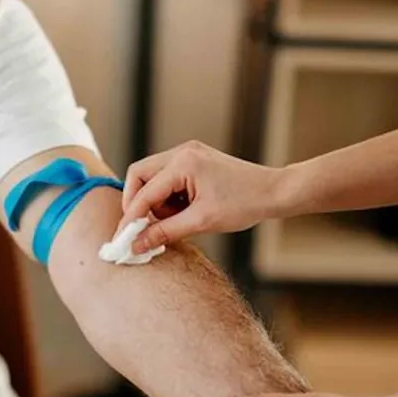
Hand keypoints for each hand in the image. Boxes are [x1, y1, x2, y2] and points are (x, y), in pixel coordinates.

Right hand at [119, 141, 287, 253]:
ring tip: (176, 220)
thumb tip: (137, 245)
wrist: (274, 192)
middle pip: (139, 175)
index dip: (131, 219)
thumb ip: (165, 232)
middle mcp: (182, 152)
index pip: (144, 192)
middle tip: (142, 228)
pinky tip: (184, 211)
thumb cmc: (244, 204)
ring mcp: (188, 153)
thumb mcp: (202, 222)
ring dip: (155, 201)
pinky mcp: (194, 159)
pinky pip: (167, 177)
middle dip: (137, 204)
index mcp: (183, 163)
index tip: (123, 239)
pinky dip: (168, 196)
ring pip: (152, 176)